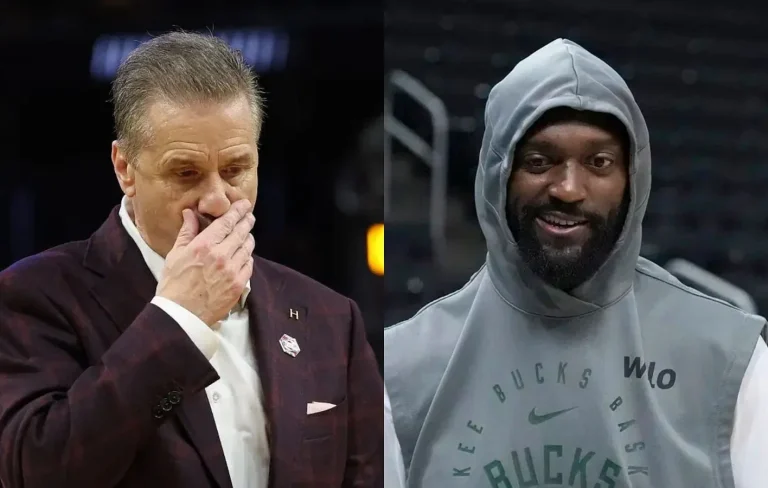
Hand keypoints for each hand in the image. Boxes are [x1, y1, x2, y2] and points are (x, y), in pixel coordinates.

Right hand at [157, 199, 255, 326]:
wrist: (181, 314)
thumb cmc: (174, 284)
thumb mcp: (175, 254)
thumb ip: (187, 232)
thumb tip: (190, 213)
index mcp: (204, 245)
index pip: (227, 222)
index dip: (238, 211)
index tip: (244, 205)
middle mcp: (221, 255)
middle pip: (241, 232)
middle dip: (246, 221)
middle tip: (249, 216)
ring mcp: (232, 271)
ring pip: (247, 248)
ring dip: (248, 239)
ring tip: (246, 235)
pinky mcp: (239, 284)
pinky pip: (249, 265)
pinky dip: (247, 257)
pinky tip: (243, 255)